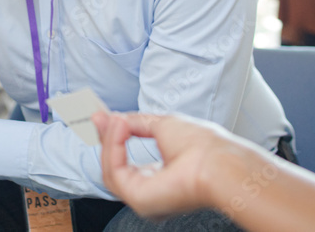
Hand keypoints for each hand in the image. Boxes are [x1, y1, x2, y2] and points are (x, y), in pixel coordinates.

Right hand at [92, 112, 245, 218]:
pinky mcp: (138, 199)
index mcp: (159, 178)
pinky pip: (114, 172)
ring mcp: (143, 199)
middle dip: (104, 137)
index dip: (112, 137)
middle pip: (113, 166)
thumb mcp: (163, 125)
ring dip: (109, 139)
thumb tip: (116, 118)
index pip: (125, 160)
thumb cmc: (203, 146)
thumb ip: (137, 123)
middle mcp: (150, 191)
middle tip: (97, 115)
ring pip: (110, 169)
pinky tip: (120, 128)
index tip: (102, 116)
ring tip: (117, 119)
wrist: (217, 160)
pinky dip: (114, 146)